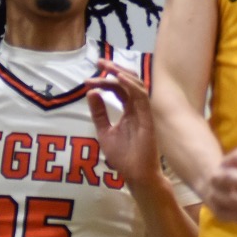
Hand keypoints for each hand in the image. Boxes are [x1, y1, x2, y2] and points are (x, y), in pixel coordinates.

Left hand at [89, 59, 158, 186]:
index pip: (118, 89)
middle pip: (128, 82)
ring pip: (136, 85)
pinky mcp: (147, 118)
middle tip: (99, 62)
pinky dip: (131, 86)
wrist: (136, 174)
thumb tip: (91, 92)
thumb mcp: (104, 131)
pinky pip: (141, 97)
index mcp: (129, 111)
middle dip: (114, 69)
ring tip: (107, 67)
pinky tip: (118, 79)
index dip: (104, 81)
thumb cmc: (124, 156)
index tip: (88, 79)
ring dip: (122, 74)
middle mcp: (137, 108)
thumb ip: (99, 113)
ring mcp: (143, 112)